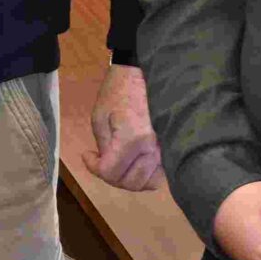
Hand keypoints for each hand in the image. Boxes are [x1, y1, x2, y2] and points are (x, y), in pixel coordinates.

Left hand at [85, 64, 162, 190]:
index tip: (88, 154)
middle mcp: (154, 149)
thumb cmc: (119, 92)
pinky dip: (145, 175)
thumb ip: (103, 147)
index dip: (94, 168)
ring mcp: (167, 151)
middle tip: (102, 161)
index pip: (111, 173)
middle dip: (111, 176)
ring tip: (119, 163)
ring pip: (147, 183)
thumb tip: (102, 167)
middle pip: (129, 182)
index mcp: (133, 138)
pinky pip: (159, 175)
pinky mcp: (172, 150)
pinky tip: (135, 163)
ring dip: (129, 178)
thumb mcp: (100, 117)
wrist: (144, 76)